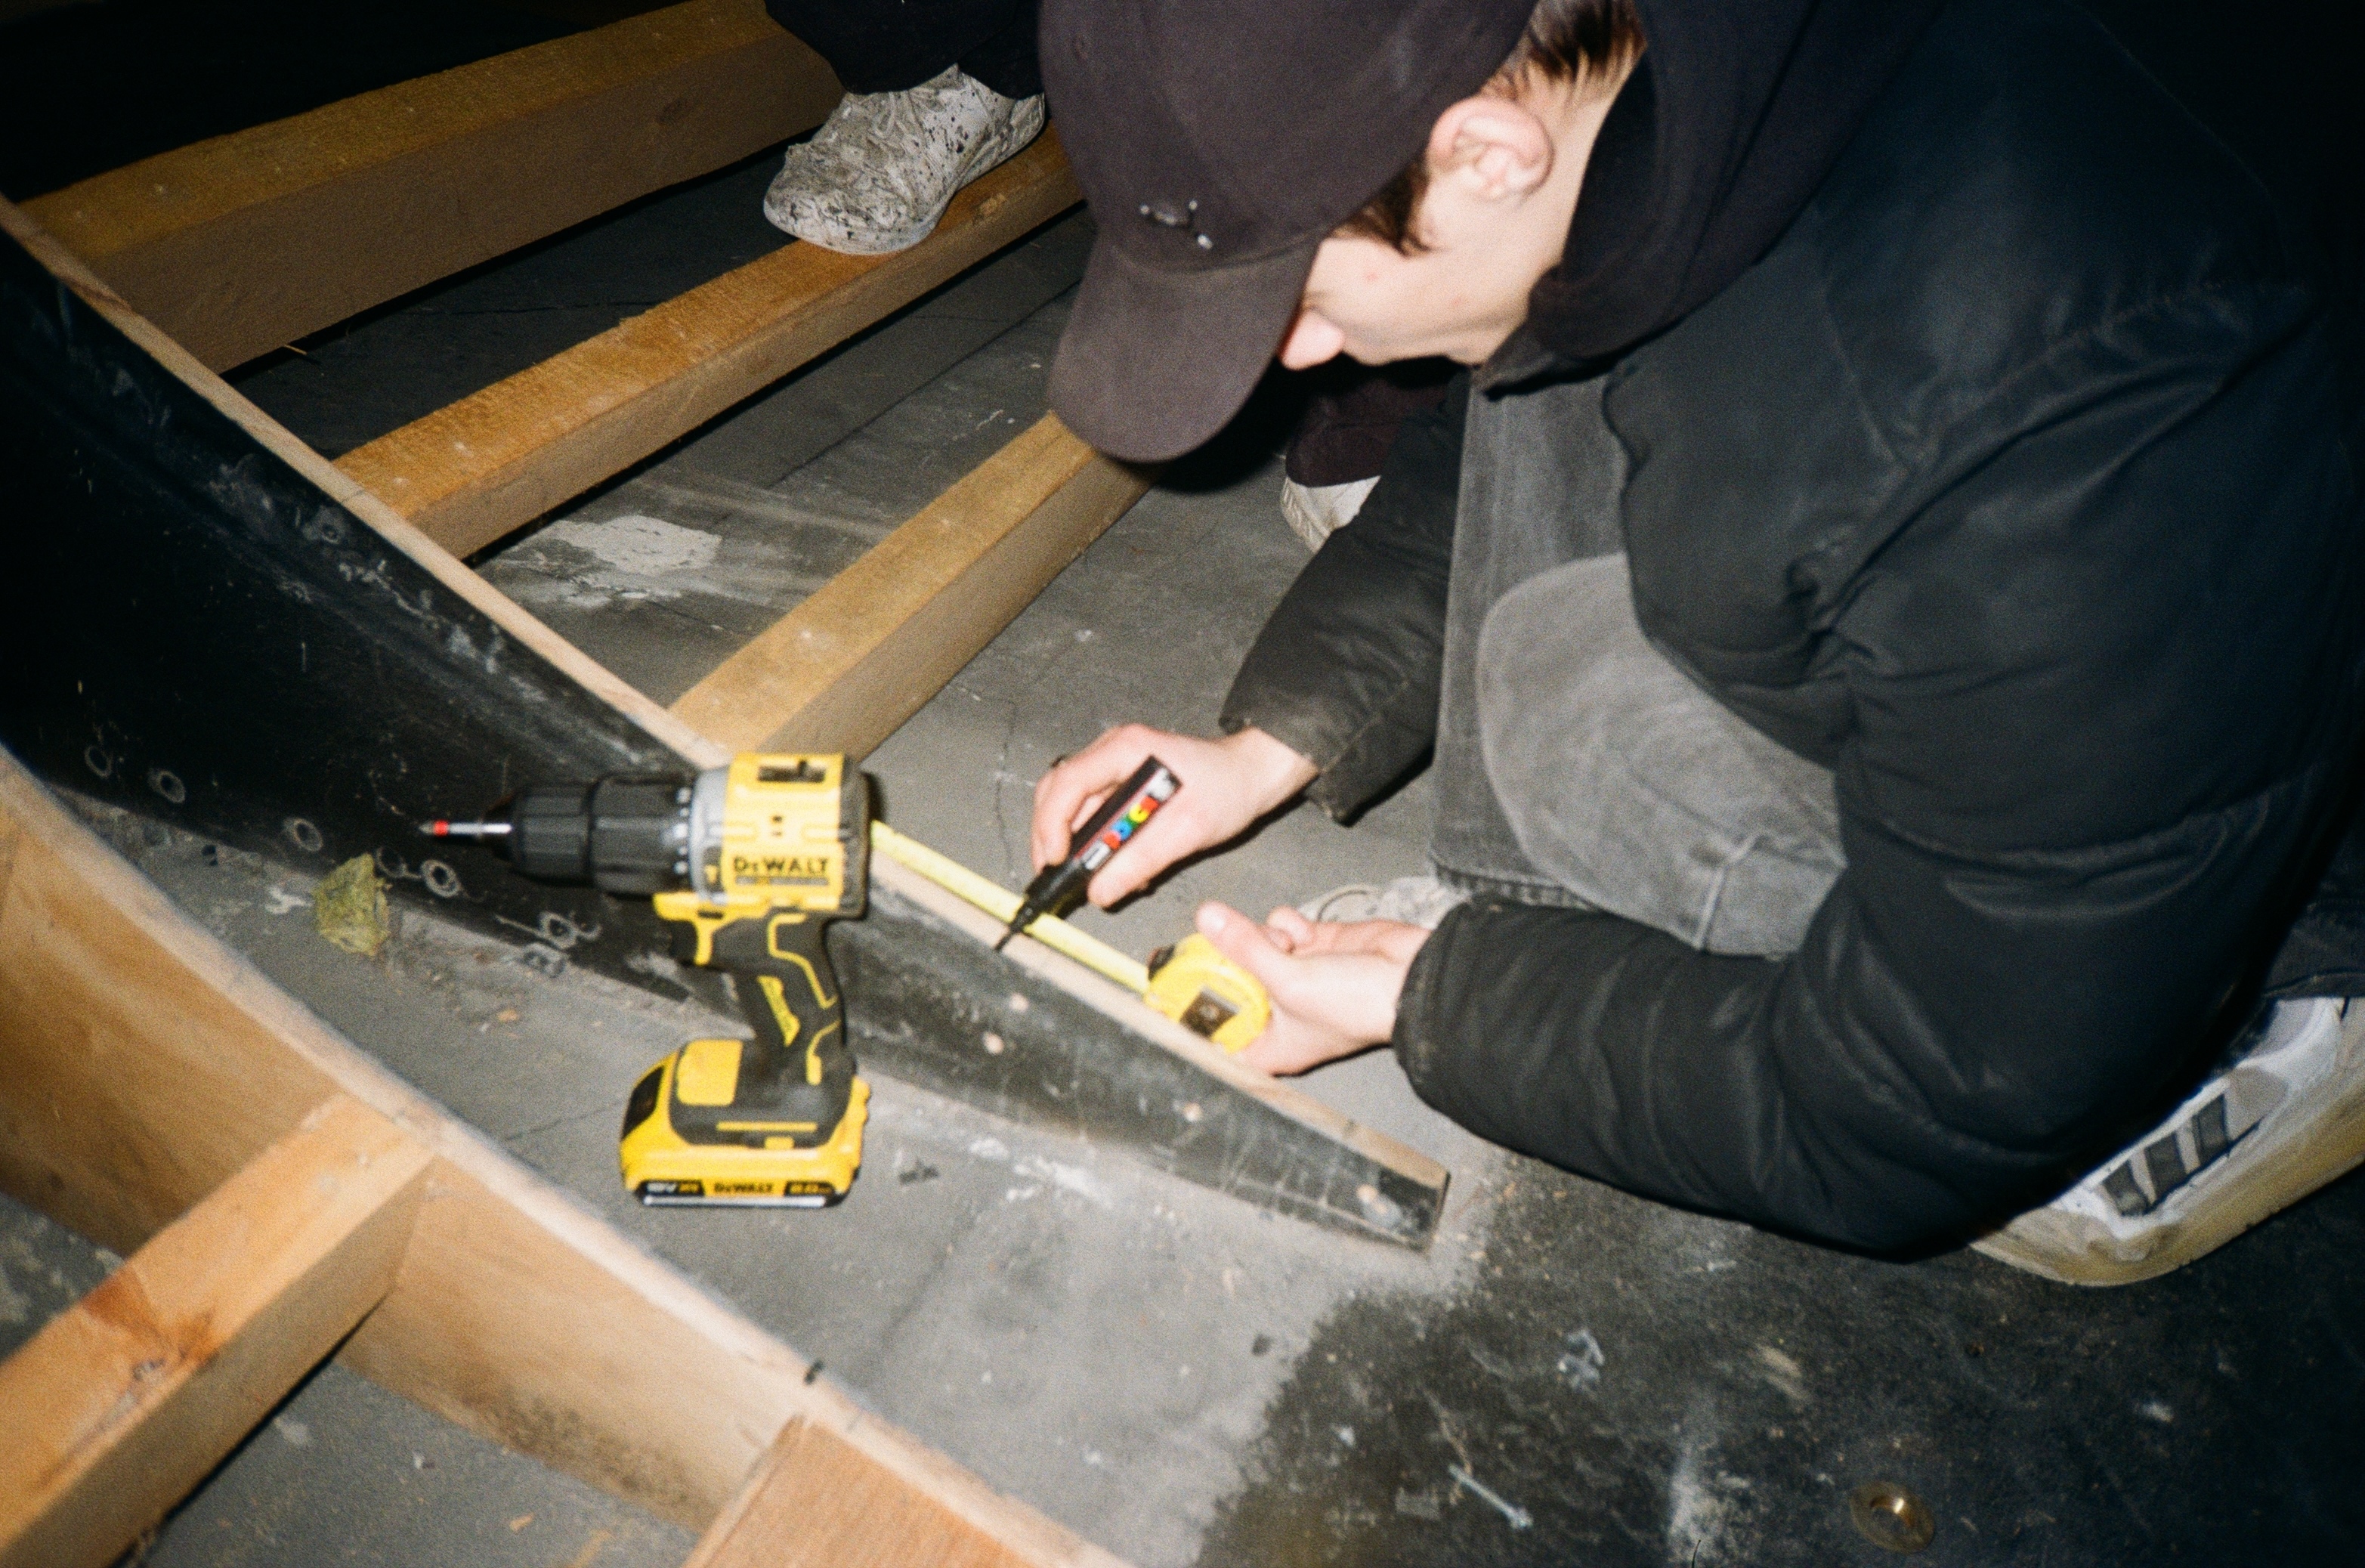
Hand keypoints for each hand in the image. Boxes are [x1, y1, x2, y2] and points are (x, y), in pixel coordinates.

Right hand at [1030, 725, 1316, 906]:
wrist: (1253, 774)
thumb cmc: (1227, 789)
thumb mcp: (1187, 830)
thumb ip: (1141, 860)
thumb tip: (1100, 891)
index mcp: (1125, 750)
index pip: (1067, 784)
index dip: (1052, 824)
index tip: (1055, 860)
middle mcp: (1112, 752)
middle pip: (1058, 793)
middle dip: (1051, 837)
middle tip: (1056, 875)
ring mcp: (1114, 766)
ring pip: (1073, 806)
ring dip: (1077, 844)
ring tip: (1094, 877)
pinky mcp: (1123, 783)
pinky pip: (1095, 812)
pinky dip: (1096, 841)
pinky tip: (1116, 866)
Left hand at [1195, 901, 1430, 1075]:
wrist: (1413, 976)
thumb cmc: (1359, 1005)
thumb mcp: (1289, 980)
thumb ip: (1245, 947)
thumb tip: (1207, 919)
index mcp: (1273, 1045)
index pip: (1219, 1039)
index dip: (1195, 1018)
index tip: (1170, 992)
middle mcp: (1282, 1016)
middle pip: (1233, 986)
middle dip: (1229, 963)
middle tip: (1212, 943)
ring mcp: (1299, 978)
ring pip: (1256, 949)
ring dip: (1262, 937)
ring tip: (1283, 942)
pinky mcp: (1316, 949)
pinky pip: (1283, 930)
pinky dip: (1287, 924)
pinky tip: (1301, 930)